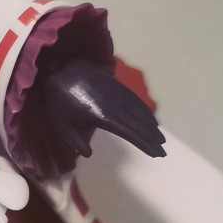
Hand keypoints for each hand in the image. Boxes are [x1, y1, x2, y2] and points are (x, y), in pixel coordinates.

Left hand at [43, 58, 165, 161]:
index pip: (128, 132)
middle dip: (151, 138)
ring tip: (161, 138)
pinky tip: (151, 120)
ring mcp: (117, 94)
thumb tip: (89, 154)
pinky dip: (145, 111)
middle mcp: (114, 105)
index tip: (155, 153)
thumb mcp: (61, 124)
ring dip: (151, 126)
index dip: (143, 143)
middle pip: (138, 124)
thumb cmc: (59, 100)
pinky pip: (135, 100)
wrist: (62, 67)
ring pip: (140, 112)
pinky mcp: (118, 86)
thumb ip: (75, 141)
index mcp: (101, 116)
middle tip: (163, 151)